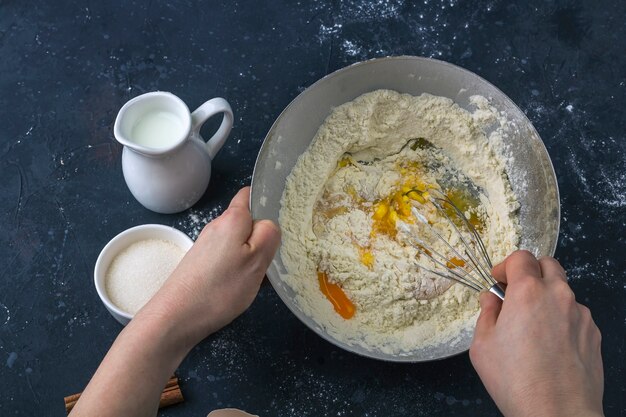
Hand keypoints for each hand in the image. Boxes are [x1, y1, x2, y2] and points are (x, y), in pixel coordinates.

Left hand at [70, 187, 279, 416]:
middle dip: (263, 236)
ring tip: (261, 278)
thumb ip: (269, 234)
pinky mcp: (202, 264)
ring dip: (253, 255)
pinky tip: (244, 287)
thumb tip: (269, 223)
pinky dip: (240, 268)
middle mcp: (217, 227)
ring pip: (240, 242)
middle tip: (274, 257)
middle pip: (247, 221)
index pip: (250, 194)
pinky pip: (229, 258)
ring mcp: (207, 246)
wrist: (176, 317)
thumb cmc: (219, 288)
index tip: (282, 219)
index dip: (266, 201)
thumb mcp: (256, 260)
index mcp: (232, 219)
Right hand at [469, 251, 603, 416]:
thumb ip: (486, 314)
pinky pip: (575, 314)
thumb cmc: (517, 381)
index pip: (520, 257)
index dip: (505, 266)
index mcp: (527, 293)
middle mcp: (557, 296)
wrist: (557, 413)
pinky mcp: (593, 333)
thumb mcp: (482, 345)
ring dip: (547, 296)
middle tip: (515, 293)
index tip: (498, 280)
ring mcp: (580, 314)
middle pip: (548, 264)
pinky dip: (561, 318)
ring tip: (532, 325)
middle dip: (530, 272)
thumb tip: (491, 300)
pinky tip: (550, 344)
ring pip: (563, 290)